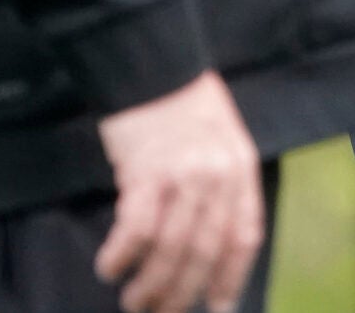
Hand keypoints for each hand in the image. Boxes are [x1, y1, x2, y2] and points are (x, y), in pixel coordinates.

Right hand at [93, 72, 263, 312]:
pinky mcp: (146, 173)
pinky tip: (110, 267)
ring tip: (135, 302)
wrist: (153, 66)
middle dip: (183, 292)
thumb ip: (222, 187)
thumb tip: (207, 244)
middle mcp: (218, 176)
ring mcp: (184, 175)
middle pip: (205, 250)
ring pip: (171, 248)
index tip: (217, 306)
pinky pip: (136, 229)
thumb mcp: (222, 141)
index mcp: (241, 168)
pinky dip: (122, 255)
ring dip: (151, 285)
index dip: (231, 275)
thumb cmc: (184, 105)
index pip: (244, 235)